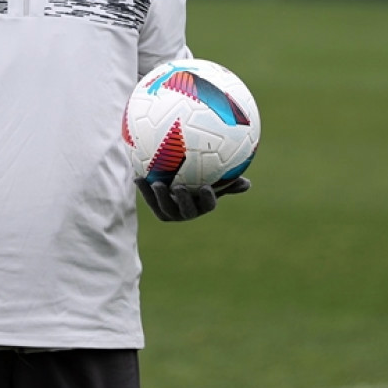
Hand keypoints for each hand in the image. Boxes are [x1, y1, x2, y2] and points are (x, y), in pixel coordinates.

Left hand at [135, 176, 250, 221]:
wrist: (177, 181)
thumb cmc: (201, 178)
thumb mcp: (214, 178)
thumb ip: (228, 180)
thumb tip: (248, 184)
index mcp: (202, 205)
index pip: (208, 205)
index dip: (207, 199)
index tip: (206, 187)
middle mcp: (187, 212)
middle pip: (186, 210)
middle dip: (183, 201)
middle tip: (179, 187)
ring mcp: (171, 212)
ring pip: (165, 208)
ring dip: (160, 197)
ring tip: (157, 183)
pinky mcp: (157, 208)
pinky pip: (149, 200)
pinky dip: (144, 190)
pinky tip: (138, 176)